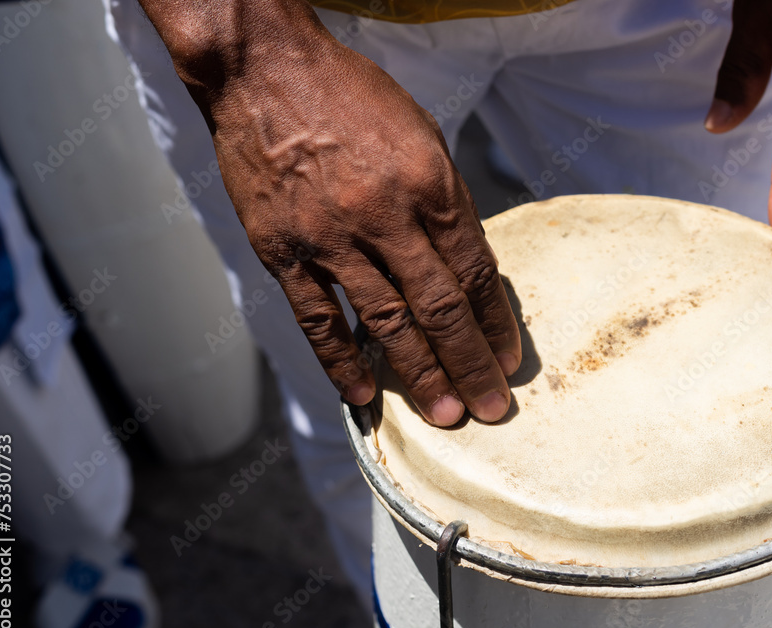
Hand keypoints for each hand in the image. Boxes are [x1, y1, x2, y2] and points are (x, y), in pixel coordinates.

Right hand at [140, 0, 520, 425]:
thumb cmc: (351, 96)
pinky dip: (341, 362)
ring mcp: (329, 236)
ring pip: (384, 323)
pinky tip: (364, 396)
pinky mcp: (283, 250)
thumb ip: (444, 201)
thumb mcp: (421, 133)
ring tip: (444, 414)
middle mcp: (384, 215)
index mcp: (427, 182)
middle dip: (470, 364)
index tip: (509, 360)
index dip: (495, 322)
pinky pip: (317, 318)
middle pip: (439, 307)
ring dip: (418, 375)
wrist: (262, 69)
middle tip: (492, 408)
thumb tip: (466, 266)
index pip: (474, 270)